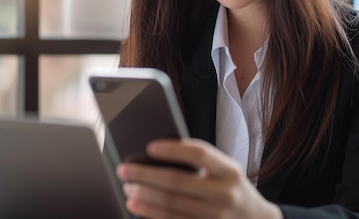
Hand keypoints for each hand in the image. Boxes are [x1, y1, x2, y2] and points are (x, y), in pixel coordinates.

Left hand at [116, 138, 282, 218]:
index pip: (199, 153)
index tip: (149, 147)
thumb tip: (159, 156)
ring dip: (144, 196)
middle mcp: (224, 193)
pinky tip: (138, 206)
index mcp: (229, 170)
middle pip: (177, 182)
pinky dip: (151, 214)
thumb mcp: (227, 170)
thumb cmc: (233, 190)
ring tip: (128, 188)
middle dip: (145, 175)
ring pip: (171, 205)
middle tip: (125, 169)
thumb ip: (202, 162)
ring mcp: (216, 217)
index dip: (173, 149)